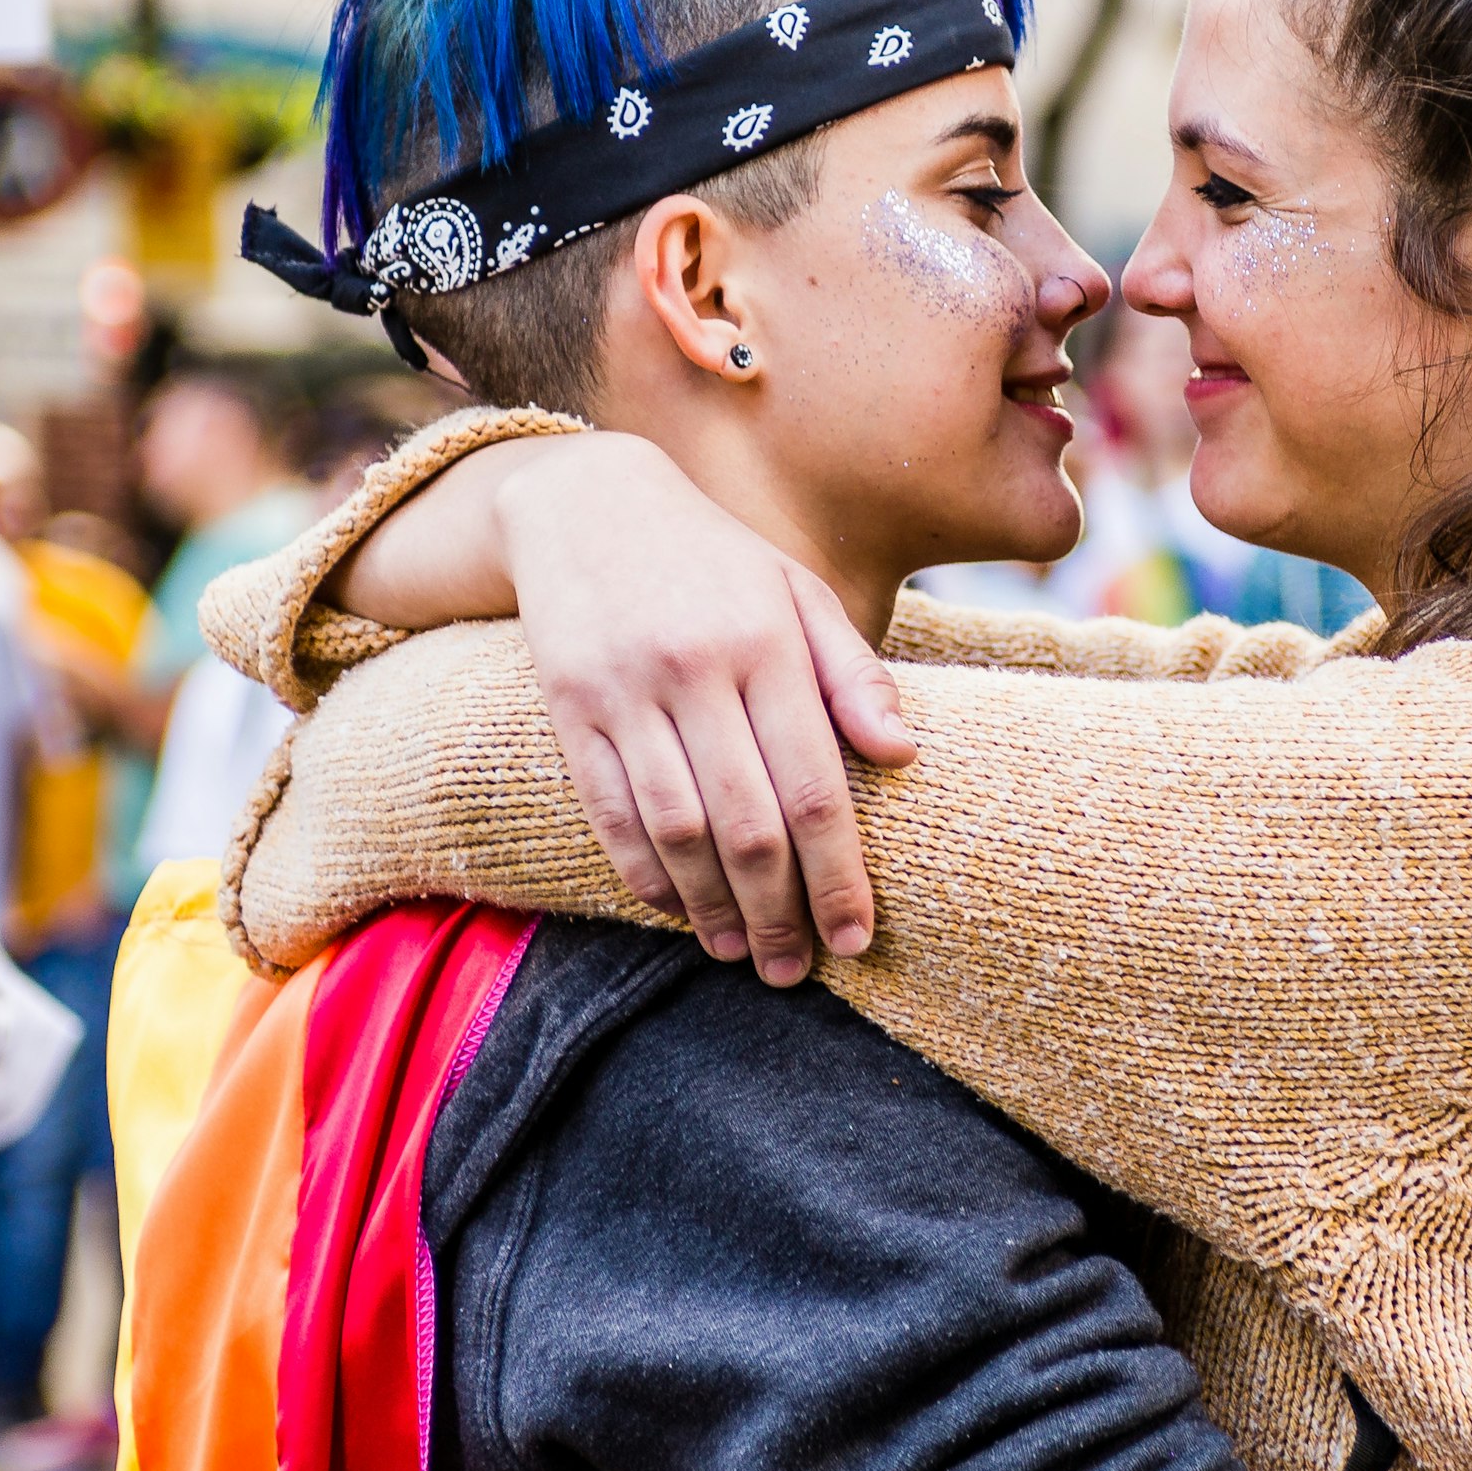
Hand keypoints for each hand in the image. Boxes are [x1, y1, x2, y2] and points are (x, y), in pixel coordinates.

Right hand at [472, 438, 915, 980]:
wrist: (585, 503)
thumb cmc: (714, 560)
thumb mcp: (797, 592)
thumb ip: (852, 673)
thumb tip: (903, 755)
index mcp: (767, 644)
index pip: (814, 787)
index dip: (839, 874)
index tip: (858, 936)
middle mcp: (696, 671)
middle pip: (748, 825)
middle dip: (780, 912)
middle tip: (797, 967)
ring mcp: (625, 693)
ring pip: (677, 831)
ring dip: (713, 908)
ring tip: (740, 952)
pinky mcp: (568, 708)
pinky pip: (610, 814)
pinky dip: (645, 875)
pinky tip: (677, 908)